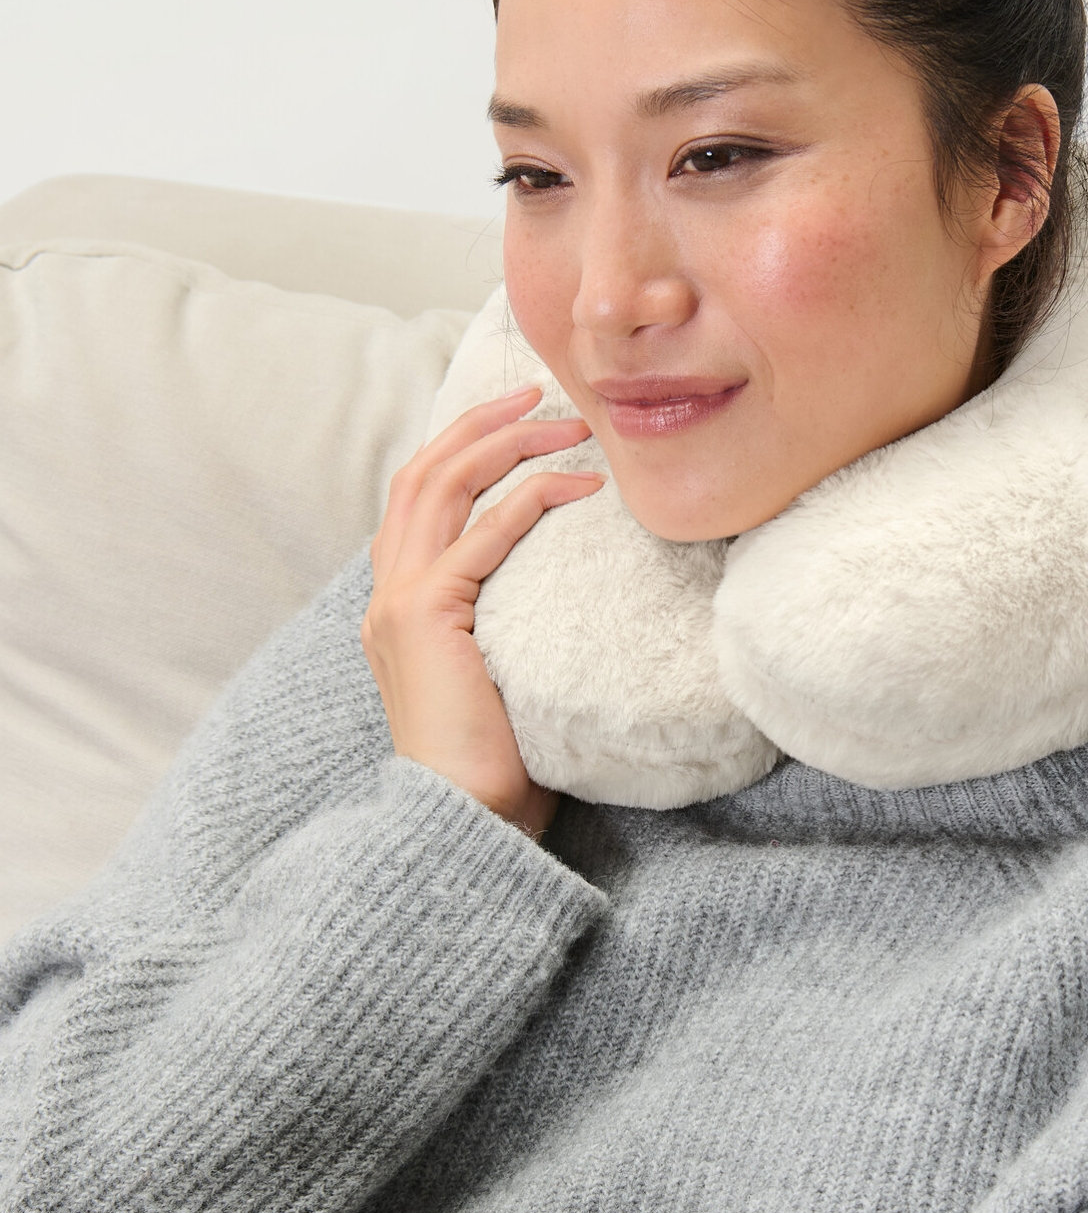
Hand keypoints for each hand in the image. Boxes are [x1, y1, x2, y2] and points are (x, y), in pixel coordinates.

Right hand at [361, 386, 601, 839]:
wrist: (464, 818)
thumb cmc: (500, 757)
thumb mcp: (501, 668)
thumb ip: (508, 619)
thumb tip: (570, 583)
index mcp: (397, 602)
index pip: (419, 497)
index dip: (463, 446)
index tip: (518, 417)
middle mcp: (386, 593)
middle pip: (423, 473)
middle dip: (482, 424)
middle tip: (540, 394)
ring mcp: (398, 602)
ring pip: (442, 486)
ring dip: (505, 444)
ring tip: (566, 425)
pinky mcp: (426, 617)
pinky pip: (481, 537)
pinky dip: (529, 501)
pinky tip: (576, 488)